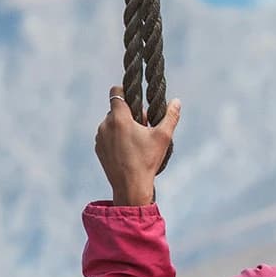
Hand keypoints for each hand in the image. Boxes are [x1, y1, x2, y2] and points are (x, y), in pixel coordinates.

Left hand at [95, 86, 180, 205]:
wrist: (130, 186)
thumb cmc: (147, 160)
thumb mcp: (163, 137)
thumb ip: (170, 116)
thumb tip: (177, 101)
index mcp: (120, 118)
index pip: (116, 92)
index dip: (125, 91)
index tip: (135, 99)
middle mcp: (105, 125)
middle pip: (117, 109)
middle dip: (130, 114)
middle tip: (144, 128)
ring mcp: (100, 137)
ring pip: (111, 123)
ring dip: (122, 126)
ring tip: (137, 141)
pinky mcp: (98, 148)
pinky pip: (107, 135)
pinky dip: (116, 138)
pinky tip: (128, 150)